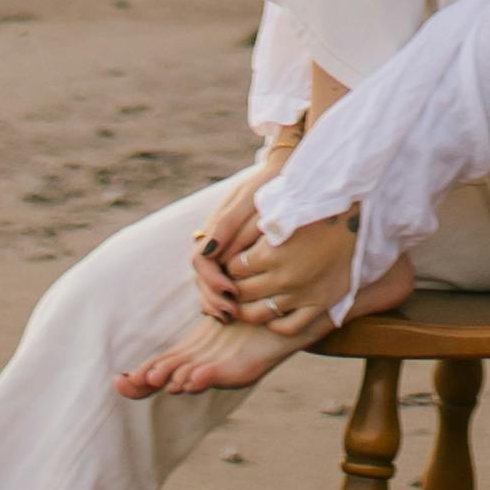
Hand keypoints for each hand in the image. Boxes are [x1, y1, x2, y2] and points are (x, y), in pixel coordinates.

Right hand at [192, 181, 264, 321]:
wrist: (288, 174)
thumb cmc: (269, 184)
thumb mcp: (249, 200)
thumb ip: (228, 223)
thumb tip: (208, 250)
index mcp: (215, 228)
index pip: (200, 262)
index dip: (212, 280)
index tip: (232, 291)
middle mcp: (216, 241)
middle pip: (202, 278)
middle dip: (213, 297)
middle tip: (232, 312)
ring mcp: (226, 250)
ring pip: (209, 284)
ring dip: (217, 302)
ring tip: (234, 314)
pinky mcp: (240, 257)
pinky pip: (224, 282)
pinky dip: (226, 298)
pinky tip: (238, 310)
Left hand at [224, 205, 359, 335]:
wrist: (358, 219)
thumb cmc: (316, 208)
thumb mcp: (281, 211)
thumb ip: (252, 227)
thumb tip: (224, 239)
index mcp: (270, 252)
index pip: (233, 268)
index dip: (229, 264)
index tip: (232, 261)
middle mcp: (283, 277)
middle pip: (242, 292)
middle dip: (233, 288)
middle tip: (233, 284)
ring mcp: (301, 294)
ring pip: (259, 314)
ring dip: (246, 310)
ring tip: (245, 303)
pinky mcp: (319, 304)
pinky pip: (289, 327)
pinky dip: (275, 324)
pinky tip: (271, 314)